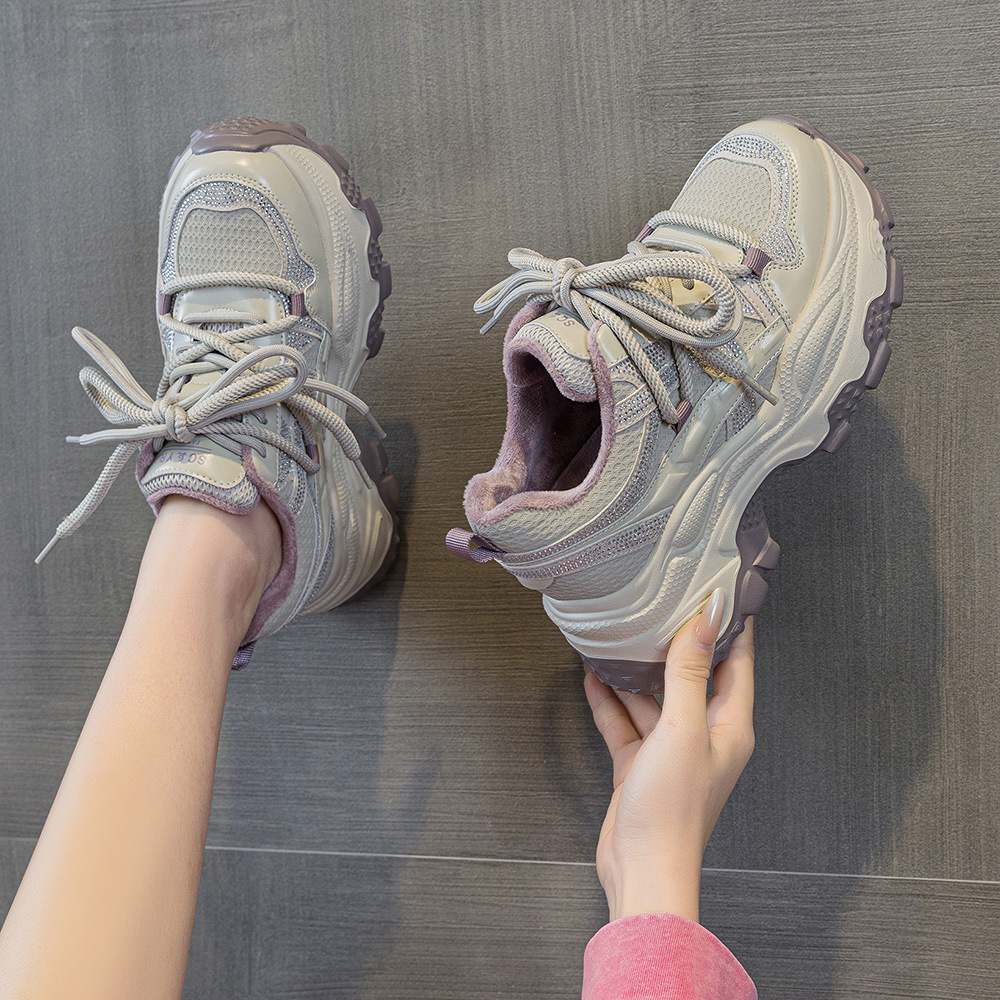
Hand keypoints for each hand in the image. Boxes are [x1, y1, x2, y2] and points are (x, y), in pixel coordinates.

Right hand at [583, 589, 755, 922]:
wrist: (642, 869)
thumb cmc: (672, 811)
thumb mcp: (681, 729)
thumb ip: (689, 672)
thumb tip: (704, 620)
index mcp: (729, 727)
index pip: (737, 663)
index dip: (730, 626)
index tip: (720, 590)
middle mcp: (703, 736)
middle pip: (693, 677)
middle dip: (677, 644)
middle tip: (662, 605)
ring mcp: (671, 751)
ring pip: (655, 698)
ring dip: (636, 673)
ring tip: (618, 638)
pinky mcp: (641, 766)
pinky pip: (626, 723)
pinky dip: (610, 702)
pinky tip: (593, 679)